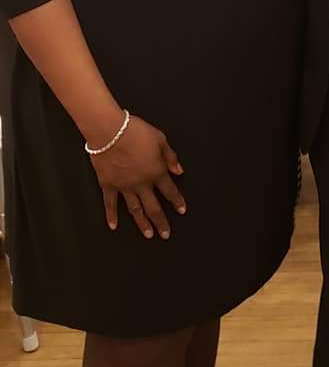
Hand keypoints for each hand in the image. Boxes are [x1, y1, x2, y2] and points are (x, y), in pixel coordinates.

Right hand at [90, 115, 185, 239]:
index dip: (177, 201)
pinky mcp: (108, 185)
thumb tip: (179, 170)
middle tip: (165, 234)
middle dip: (161, 222)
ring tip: (148, 235)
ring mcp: (124, 187)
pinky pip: (110, 204)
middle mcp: (141, 184)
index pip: (170, 191)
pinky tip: (113, 225)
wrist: (110, 131)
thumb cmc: (135, 132)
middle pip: (154, 207)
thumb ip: (170, 156)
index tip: (181, 210)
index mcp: (156, 172)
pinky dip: (111, 215)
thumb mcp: (160, 139)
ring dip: (142, 223)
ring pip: (135, 210)